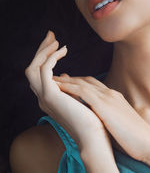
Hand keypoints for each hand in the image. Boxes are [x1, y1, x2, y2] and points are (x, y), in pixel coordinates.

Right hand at [25, 31, 112, 152]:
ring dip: (43, 52)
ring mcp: (44, 97)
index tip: (56, 44)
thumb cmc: (90, 119)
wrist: (94, 137)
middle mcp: (42, 97)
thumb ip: (67, 87)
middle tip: (51, 35)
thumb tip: (64, 75)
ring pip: (33, 67)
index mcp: (48, 98)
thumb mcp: (76, 98)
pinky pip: (44, 70)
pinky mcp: (50, 95)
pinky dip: (51, 58)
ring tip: (56, 42)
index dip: (45, 56)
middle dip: (41, 50)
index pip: (39, 73)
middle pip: (32, 68)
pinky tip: (63, 51)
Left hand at [54, 72, 149, 162]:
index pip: (93, 85)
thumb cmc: (135, 138)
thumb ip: (108, 117)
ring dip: (66, 80)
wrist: (149, 143)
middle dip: (70, 78)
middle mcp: (110, 93)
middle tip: (56, 76)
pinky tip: (58, 87)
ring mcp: (108, 97)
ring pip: (82, 82)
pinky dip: (69, 87)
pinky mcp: (104, 105)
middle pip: (86, 80)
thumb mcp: (119, 123)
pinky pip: (82, 91)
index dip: (79, 82)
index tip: (68, 82)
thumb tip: (97, 120)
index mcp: (115, 98)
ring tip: (51, 79)